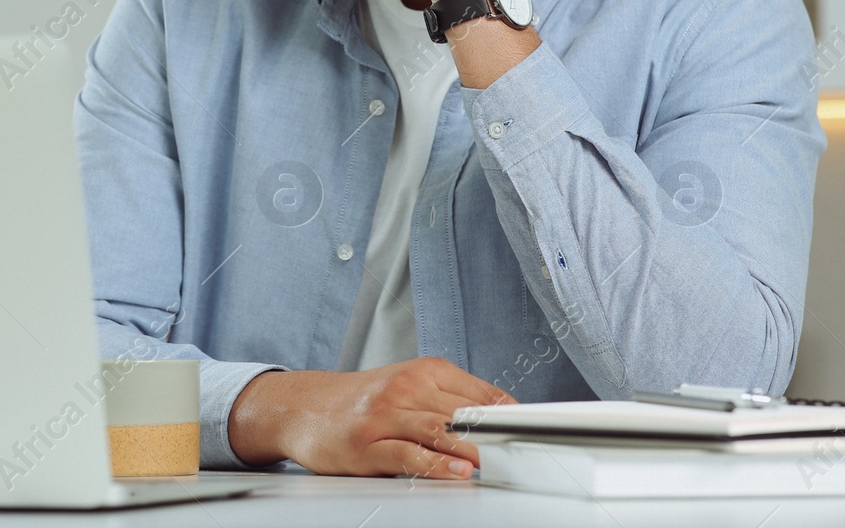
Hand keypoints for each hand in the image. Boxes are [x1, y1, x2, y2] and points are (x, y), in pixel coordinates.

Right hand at [225, 357, 515, 478]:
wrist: (302, 406)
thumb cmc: (361, 400)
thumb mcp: (408, 387)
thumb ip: (451, 401)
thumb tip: (505, 421)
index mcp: (424, 371)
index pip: (483, 394)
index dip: (515, 416)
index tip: (542, 433)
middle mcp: (406, 388)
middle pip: (466, 413)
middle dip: (499, 435)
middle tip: (529, 452)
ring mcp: (385, 416)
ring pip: (440, 431)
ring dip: (474, 449)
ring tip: (499, 463)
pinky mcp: (367, 445)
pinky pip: (408, 455)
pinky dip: (436, 465)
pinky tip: (456, 472)